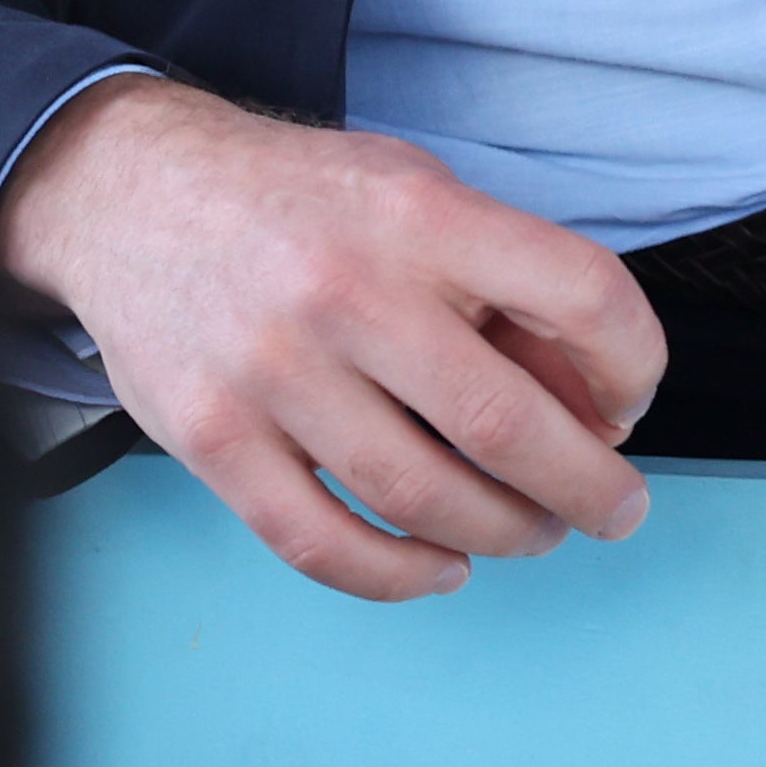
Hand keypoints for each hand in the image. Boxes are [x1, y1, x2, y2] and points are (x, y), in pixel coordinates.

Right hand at [0, 75, 663, 600]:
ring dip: (504, 533)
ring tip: (534, 531)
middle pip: (506, 424)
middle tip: (619, 508)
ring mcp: (272, 374)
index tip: (631, 402)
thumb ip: (502, 281)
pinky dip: (400, 574)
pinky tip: (443, 565)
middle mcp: (348, 292)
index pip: (579, 293)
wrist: (133, 192)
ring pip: (423, 498)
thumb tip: (591, 399)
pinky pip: (321, 544)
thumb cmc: (301, 201)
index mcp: (419, 216)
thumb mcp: (417, 192)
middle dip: (589, 485)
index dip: (633, 362)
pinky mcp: (212, 440)